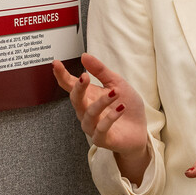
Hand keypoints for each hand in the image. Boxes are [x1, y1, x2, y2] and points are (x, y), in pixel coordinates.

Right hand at [53, 54, 150, 182]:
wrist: (139, 131)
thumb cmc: (126, 106)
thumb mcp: (116, 83)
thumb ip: (100, 71)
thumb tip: (84, 55)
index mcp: (88, 96)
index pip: (70, 85)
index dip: (61, 75)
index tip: (56, 63)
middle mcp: (86, 111)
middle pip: (75, 99)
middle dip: (78, 88)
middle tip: (85, 76)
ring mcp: (92, 126)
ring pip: (89, 114)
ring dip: (101, 102)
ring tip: (115, 93)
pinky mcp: (101, 139)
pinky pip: (102, 128)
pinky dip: (111, 118)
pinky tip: (121, 108)